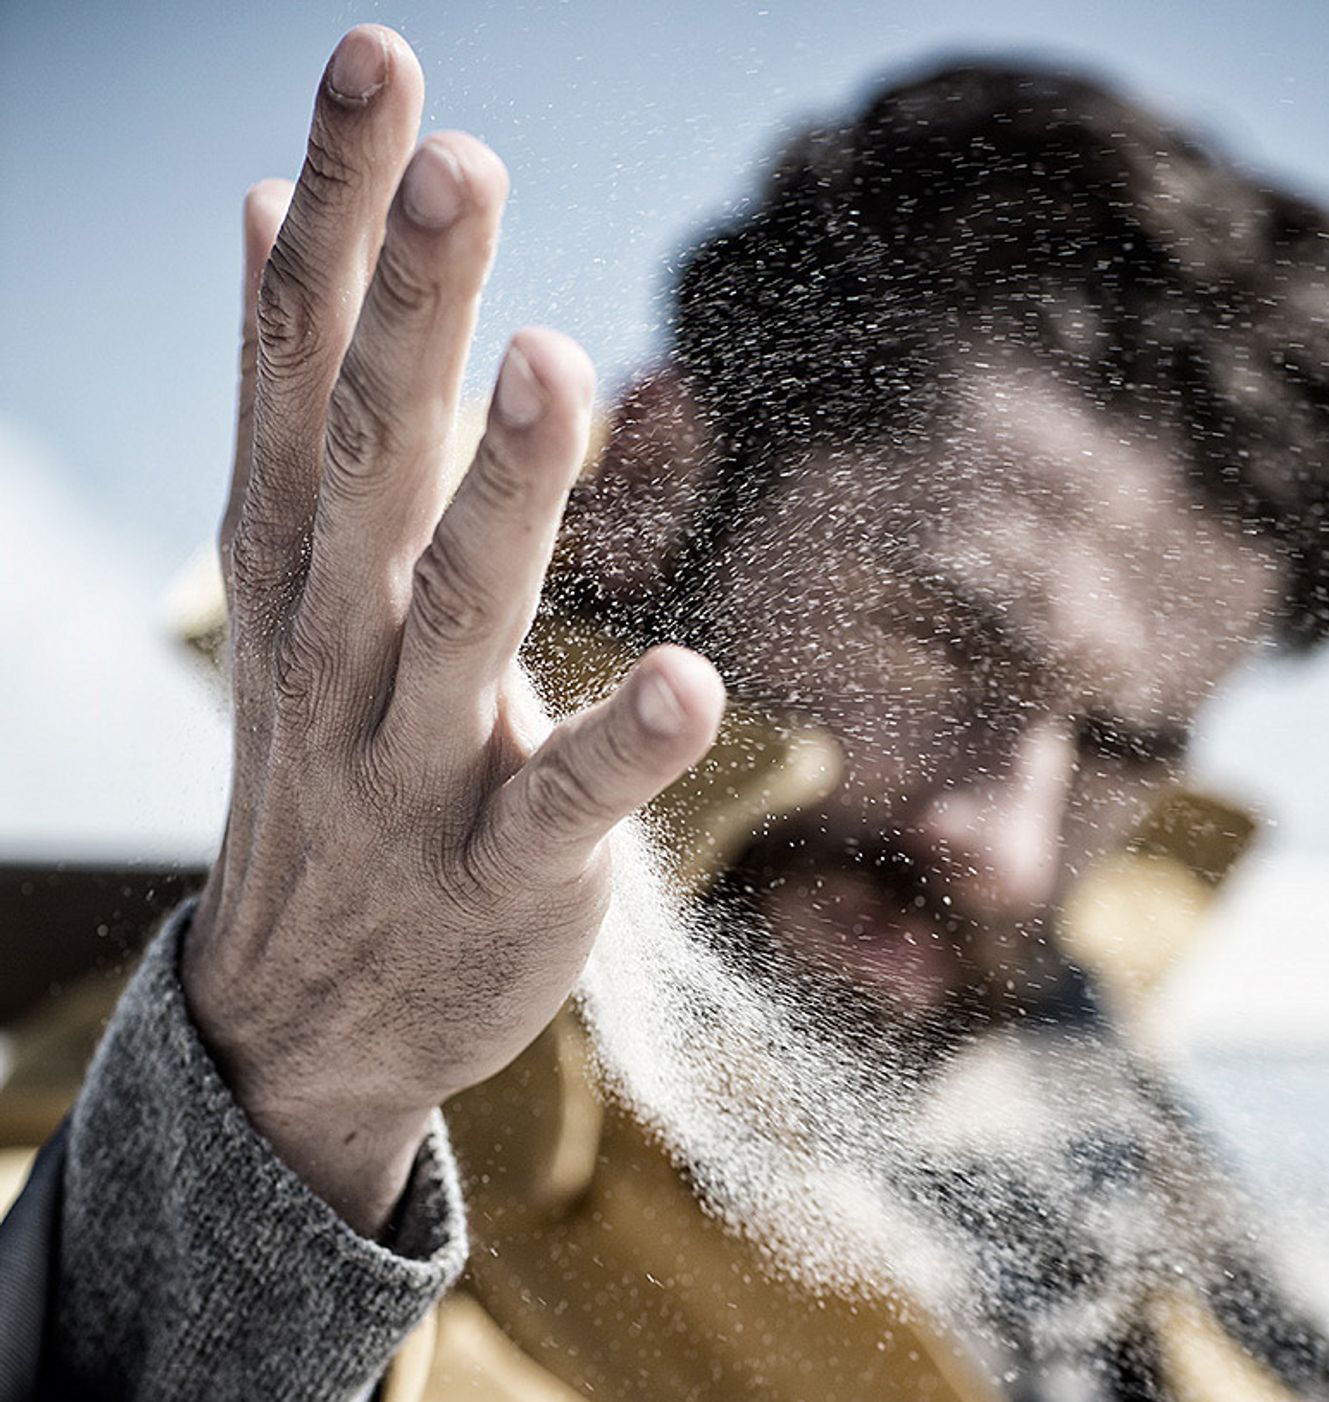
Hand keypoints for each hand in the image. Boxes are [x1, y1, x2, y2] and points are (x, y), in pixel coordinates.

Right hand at [184, 24, 723, 1234]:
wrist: (302, 1012)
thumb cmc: (323, 759)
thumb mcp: (286, 578)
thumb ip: (290, 397)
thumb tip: (268, 197)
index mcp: (294, 560)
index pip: (303, 365)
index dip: (342, 218)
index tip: (379, 64)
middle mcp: (338, 646)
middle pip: (371, 464)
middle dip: (411, 315)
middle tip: (457, 165)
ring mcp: (414, 766)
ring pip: (456, 623)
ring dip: (505, 501)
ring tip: (551, 366)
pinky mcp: (504, 872)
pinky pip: (563, 809)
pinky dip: (623, 753)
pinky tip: (691, 683)